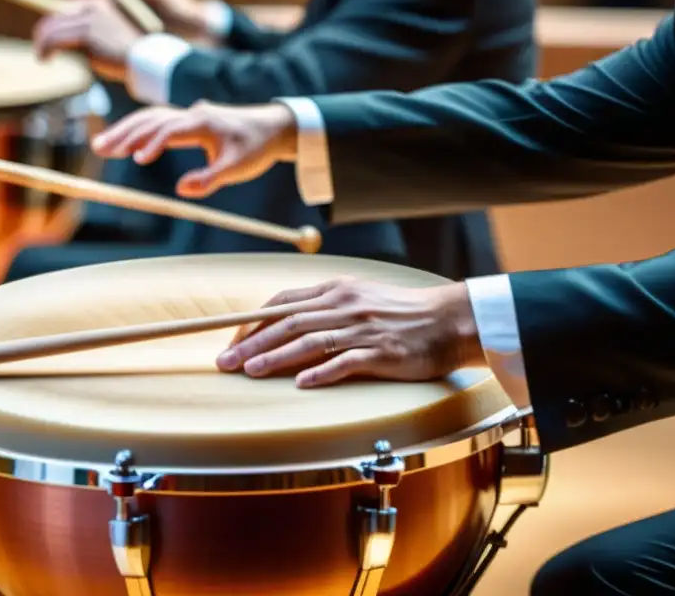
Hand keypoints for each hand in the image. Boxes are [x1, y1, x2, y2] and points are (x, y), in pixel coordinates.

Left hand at [33, 0, 140, 80]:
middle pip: (59, 12)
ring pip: (54, 25)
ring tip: (42, 56)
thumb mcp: (116, 37)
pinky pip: (56, 38)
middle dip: (48, 29)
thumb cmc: (138, 53)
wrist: (151, 59)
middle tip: (43, 46)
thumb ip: (98, 33)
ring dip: (43, 41)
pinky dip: (46, 48)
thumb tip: (82, 45)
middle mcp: (96, 1)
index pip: (72, 4)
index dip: (59, 19)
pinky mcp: (88, 31)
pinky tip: (44, 58)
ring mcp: (91, 15)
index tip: (52, 33)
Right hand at [90, 101, 297, 197]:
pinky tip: (124, 143)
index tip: (136, 160)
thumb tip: (181, 191)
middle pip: (151, 119)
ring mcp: (188, 115)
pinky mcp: (187, 120)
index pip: (170, 130)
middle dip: (125, 133)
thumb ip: (210, 179)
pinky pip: (157, 121)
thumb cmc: (256, 147)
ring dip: (126, 130)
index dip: (152, 143)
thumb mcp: (237, 168)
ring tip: (102, 146)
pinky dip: (138, 130)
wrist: (272, 127)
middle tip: (99, 148)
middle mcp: (192, 114)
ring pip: (150, 118)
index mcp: (203, 122)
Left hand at [216, 279, 484, 387]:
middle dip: (252, 342)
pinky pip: (346, 361)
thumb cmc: (403, 312)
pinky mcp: (382, 352)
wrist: (449, 319)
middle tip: (225, 362)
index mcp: (337, 290)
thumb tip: (287, 321)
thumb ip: (326, 305)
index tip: (232, 341)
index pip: (283, 303)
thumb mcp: (359, 297)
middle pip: (288, 323)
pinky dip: (321, 372)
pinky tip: (301, 383)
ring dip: (275, 357)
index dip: (253, 322)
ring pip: (309, 341)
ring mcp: (363, 329)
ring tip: (250, 372)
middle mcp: (345, 305)